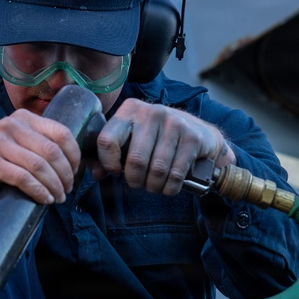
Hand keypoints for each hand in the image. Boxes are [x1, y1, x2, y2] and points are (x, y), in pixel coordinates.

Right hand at [0, 109, 80, 214]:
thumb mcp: (17, 148)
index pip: (62, 133)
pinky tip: (45, 200)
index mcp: (23, 118)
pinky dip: (39, 191)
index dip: (74, 156)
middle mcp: (11, 125)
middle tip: (67, 190)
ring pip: (40, 166)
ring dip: (55, 186)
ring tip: (58, 198)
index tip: (75, 174)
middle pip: (53, 151)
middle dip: (66, 175)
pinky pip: (24, 178)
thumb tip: (72, 166)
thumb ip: (39, 148)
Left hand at [95, 99, 234, 195]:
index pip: (106, 140)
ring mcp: (174, 123)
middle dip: (135, 180)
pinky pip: (175, 174)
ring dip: (153, 186)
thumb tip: (96, 174)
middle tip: (138, 184)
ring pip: (156, 170)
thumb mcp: (134, 138)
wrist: (201, 134)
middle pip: (135, 160)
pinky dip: (169, 188)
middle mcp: (151, 112)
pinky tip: (168, 187)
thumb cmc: (159, 140)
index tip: (115, 171)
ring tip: (153, 186)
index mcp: (130, 110)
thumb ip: (110, 154)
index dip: (108, 163)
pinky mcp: (192, 138)